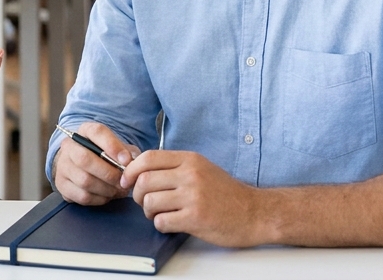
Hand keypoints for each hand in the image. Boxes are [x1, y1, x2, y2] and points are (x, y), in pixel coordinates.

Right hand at [52, 122, 139, 205]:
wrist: (82, 165)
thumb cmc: (105, 156)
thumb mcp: (117, 148)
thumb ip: (127, 152)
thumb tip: (130, 163)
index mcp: (85, 131)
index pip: (96, 132)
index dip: (112, 146)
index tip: (126, 160)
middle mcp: (69, 146)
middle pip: (84, 159)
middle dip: (108, 173)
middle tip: (123, 181)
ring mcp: (63, 166)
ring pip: (84, 180)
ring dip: (106, 188)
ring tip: (118, 190)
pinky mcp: (62, 185)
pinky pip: (82, 196)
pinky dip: (99, 198)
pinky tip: (107, 195)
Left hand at [121, 150, 264, 246]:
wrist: (254, 213)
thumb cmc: (225, 193)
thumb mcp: (201, 169)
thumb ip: (174, 167)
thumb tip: (139, 171)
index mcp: (190, 159)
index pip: (148, 158)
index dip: (131, 170)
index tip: (127, 181)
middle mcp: (190, 174)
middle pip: (144, 181)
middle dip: (137, 195)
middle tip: (145, 202)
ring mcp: (193, 196)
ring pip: (149, 202)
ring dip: (149, 212)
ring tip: (160, 214)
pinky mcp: (195, 217)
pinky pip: (161, 221)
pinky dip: (161, 224)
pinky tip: (172, 223)